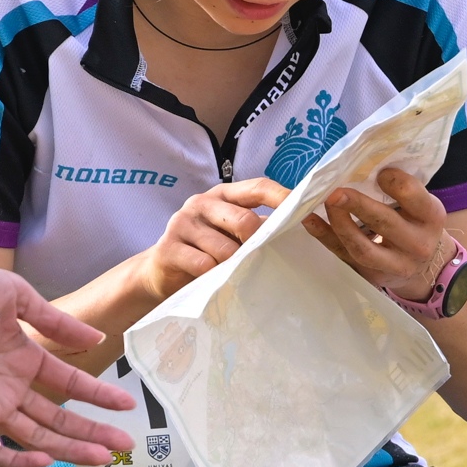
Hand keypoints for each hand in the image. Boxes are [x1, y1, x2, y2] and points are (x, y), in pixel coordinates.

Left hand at [0, 269, 137, 466]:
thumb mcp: (16, 296)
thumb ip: (54, 320)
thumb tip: (97, 341)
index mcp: (25, 360)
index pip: (70, 384)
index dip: (98, 394)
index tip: (127, 403)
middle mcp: (11, 388)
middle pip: (59, 419)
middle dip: (92, 432)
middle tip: (124, 444)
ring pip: (36, 437)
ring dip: (68, 448)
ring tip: (100, 456)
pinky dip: (17, 458)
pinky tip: (45, 457)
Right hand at [134, 178, 288, 301]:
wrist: (160, 271)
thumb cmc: (205, 250)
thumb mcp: (230, 234)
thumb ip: (255, 227)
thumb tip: (297, 229)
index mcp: (223, 195)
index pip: (258, 187)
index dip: (282, 197)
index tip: (306, 210)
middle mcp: (202, 202)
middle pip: (244, 220)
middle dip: (257, 244)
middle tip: (260, 260)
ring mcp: (183, 222)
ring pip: (225, 249)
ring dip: (233, 266)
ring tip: (231, 273)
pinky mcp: (168, 247)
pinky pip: (203, 264)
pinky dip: (213, 276)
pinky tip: (210, 279)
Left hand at [304, 168, 453, 298]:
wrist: (426, 268)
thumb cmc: (416, 224)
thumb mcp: (420, 206)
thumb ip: (401, 189)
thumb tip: (362, 162)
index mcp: (431, 216)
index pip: (412, 195)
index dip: (393, 181)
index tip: (379, 172)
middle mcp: (417, 243)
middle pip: (385, 222)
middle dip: (358, 205)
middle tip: (336, 192)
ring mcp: (395, 265)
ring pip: (363, 248)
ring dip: (340, 224)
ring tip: (325, 204)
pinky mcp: (373, 276)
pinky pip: (345, 257)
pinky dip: (326, 238)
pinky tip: (311, 221)